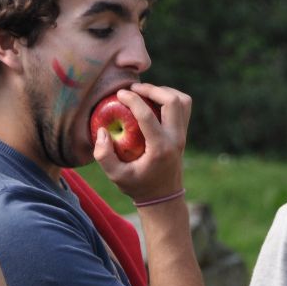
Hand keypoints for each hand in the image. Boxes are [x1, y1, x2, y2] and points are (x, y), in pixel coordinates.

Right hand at [94, 83, 188, 201]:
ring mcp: (182, 135)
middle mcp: (175, 139)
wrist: (163, 197)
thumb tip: (103, 131)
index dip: (133, 100)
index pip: (148, 116)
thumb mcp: (116, 176)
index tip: (119, 94)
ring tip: (144, 93)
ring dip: (164, 91)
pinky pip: (183, 107)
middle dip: (152, 89)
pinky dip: (169, 98)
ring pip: (183, 101)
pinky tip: (152, 101)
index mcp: (160, 148)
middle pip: (173, 101)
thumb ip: (104, 155)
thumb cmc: (138, 186)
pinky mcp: (183, 132)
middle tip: (133, 88)